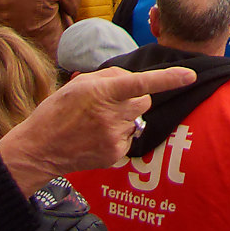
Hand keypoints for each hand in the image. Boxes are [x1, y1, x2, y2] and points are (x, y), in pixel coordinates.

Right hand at [0, 64, 195, 194]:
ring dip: (124, 118)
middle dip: (134, 99)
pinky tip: (97, 137)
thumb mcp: (79, 84)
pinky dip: (119, 136)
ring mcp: (114, 138)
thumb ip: (110, 77)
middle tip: (109, 103)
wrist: (39, 148)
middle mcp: (111, 116)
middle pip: (144, 101)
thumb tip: (134, 80)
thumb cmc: (57, 111)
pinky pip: (129, 138)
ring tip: (96, 123)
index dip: (168, 79)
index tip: (190, 75)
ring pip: (137, 120)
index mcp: (102, 93)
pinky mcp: (115, 155)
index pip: (141, 83)